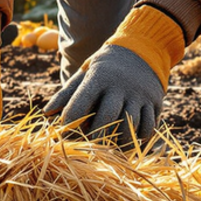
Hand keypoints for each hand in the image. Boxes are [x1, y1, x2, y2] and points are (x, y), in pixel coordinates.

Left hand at [44, 5, 185, 144]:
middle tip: (89, 148)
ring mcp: (139, 95)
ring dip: (119, 142)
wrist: (141, 51)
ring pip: (130, 126)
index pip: (80, 106)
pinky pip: (148, 126)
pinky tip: (128, 143)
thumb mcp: (84, 74)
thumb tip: (46, 113)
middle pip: (107, 119)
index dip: (70, 125)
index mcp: (98, 79)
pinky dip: (138, 139)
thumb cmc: (104, 68)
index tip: (65, 136)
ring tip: (109, 150)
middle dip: (95, 138)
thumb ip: (66, 94)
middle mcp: (120, 87)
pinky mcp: (154, 102)